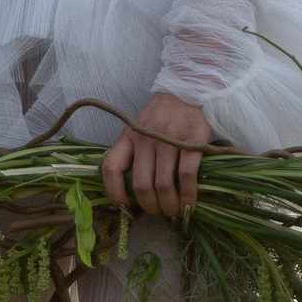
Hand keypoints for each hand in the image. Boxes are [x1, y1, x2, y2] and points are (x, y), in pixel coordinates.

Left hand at [101, 93, 210, 217]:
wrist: (188, 88)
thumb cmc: (162, 114)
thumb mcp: (138, 128)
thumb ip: (133, 152)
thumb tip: (133, 189)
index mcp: (128, 137)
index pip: (110, 167)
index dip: (114, 191)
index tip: (125, 204)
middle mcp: (145, 140)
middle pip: (141, 185)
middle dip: (150, 206)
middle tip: (158, 212)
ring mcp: (168, 140)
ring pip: (163, 185)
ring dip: (169, 205)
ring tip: (174, 211)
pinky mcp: (191, 142)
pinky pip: (187, 176)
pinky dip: (188, 196)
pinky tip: (189, 204)